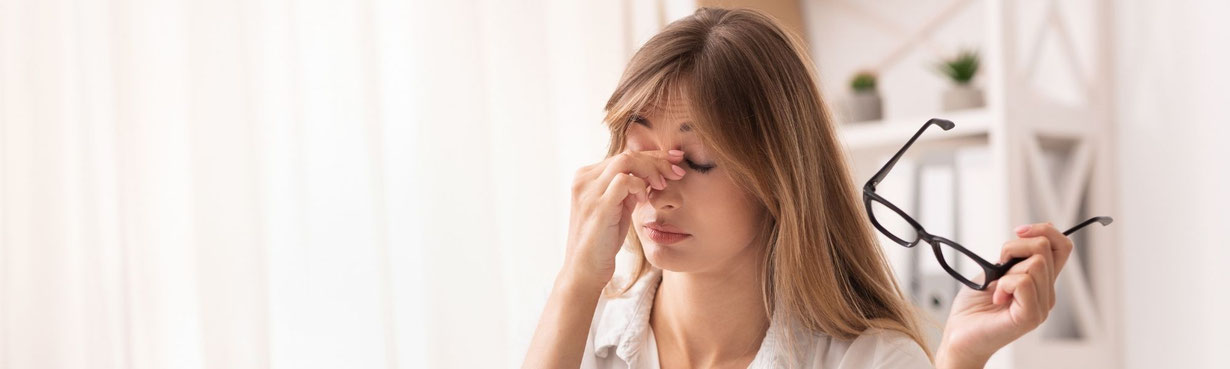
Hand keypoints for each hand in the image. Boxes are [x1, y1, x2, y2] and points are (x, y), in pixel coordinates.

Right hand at [561, 149, 685, 288]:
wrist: (585, 270)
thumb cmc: (602, 242)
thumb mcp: (617, 209)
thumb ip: (628, 190)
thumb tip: (651, 174)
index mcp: (587, 177)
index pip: (623, 155)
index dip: (652, 156)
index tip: (676, 160)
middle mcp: (584, 179)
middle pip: (627, 154)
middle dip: (658, 160)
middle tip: (679, 170)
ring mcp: (588, 191)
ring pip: (627, 161)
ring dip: (652, 170)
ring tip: (665, 184)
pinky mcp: (598, 205)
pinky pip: (625, 181)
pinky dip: (641, 185)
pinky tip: (647, 199)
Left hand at [935, 223, 1073, 367]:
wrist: (959, 335)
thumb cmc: (974, 307)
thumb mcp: (993, 272)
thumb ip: (1012, 258)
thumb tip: (1025, 237)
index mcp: (1041, 282)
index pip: (1062, 247)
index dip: (1045, 230)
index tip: (1019, 231)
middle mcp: (1046, 294)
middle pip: (1046, 248)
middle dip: (1014, 247)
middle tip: (998, 268)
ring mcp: (1040, 307)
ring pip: (1035, 263)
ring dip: (1007, 270)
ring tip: (997, 289)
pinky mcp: (1029, 317)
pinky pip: (1024, 282)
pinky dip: (1004, 284)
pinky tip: (997, 298)